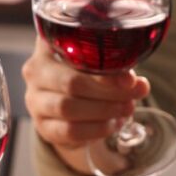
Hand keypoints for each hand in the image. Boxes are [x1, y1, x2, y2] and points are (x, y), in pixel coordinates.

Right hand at [23, 38, 148, 172]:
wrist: (67, 106)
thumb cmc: (85, 75)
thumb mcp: (99, 64)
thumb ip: (118, 69)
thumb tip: (140, 85)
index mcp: (48, 45)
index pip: (71, 51)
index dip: (101, 65)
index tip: (129, 78)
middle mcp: (35, 71)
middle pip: (72, 83)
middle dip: (108, 92)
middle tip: (132, 96)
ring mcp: (35, 100)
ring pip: (68, 108)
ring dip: (103, 111)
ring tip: (125, 110)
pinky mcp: (42, 126)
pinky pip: (69, 130)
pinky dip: (95, 129)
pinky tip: (112, 125)